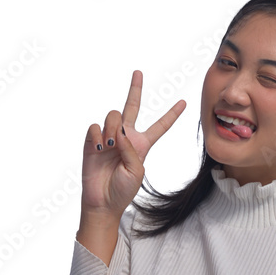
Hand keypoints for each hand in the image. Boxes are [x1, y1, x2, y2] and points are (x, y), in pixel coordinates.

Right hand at [82, 70, 185, 217]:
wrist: (103, 202)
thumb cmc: (123, 190)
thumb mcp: (137, 171)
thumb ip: (131, 149)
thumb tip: (118, 132)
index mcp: (142, 144)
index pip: (160, 126)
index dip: (171, 114)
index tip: (184, 102)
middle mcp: (126, 137)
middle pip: (132, 106)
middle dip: (135, 89)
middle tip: (138, 72)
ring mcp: (108, 137)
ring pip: (113, 116)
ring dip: (113, 129)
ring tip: (109, 147)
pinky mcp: (91, 141)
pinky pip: (95, 127)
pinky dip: (98, 135)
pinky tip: (99, 147)